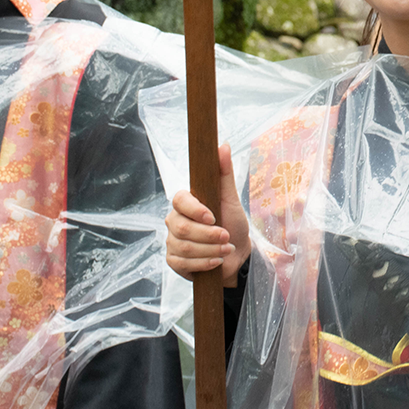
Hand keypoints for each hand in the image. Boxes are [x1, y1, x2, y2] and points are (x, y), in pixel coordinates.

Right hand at [165, 144, 250, 286]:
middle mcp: (175, 220)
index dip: (195, 210)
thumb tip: (223, 145)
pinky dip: (203, 263)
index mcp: (186, 203)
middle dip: (208, 235)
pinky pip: (182, 263)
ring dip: (210, 250)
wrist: (237, 255)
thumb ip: (224, 173)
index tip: (213, 217)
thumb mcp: (231, 198)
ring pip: (184, 247)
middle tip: (226, 236)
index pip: (179, 200)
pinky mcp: (174, 260)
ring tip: (226, 249)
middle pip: (182, 228)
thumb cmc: (233, 223)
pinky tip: (216, 261)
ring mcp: (172, 241)